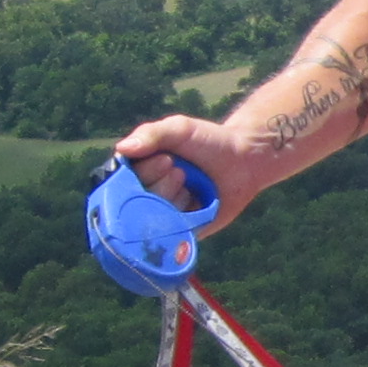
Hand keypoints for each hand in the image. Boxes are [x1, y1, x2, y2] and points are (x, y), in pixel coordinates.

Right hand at [111, 114, 275, 232]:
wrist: (245, 160)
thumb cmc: (209, 141)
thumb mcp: (179, 129)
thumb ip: (151, 134)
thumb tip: (122, 149)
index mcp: (139, 170)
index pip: (123, 180)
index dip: (144, 173)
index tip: (167, 160)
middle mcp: (146, 193)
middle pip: (134, 202)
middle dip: (159, 187)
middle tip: (181, 173)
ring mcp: (162, 213)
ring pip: (151, 220)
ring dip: (171, 202)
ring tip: (190, 185)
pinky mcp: (180, 230)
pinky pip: (168, 236)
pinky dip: (180, 221)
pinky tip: (195, 204)